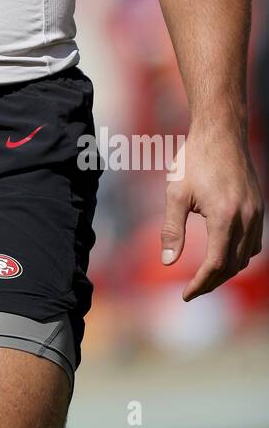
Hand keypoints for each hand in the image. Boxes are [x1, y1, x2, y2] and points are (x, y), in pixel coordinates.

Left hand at [161, 129, 263, 300]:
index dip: (202, 284)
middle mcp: (246, 218)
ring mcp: (256, 213)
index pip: (217, 264)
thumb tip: (168, 262)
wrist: (220, 132)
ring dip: (228, 270)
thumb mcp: (176, 193)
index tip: (186, 295)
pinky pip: (254, 241)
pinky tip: (224, 253)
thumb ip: (172, 230)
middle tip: (193, 290)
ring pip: (247, 256)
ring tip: (206, 276)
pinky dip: (240, 254)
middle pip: (233, 265)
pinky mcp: (258, 206)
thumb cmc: (194, 160)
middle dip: (213, 281)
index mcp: (225, 217)